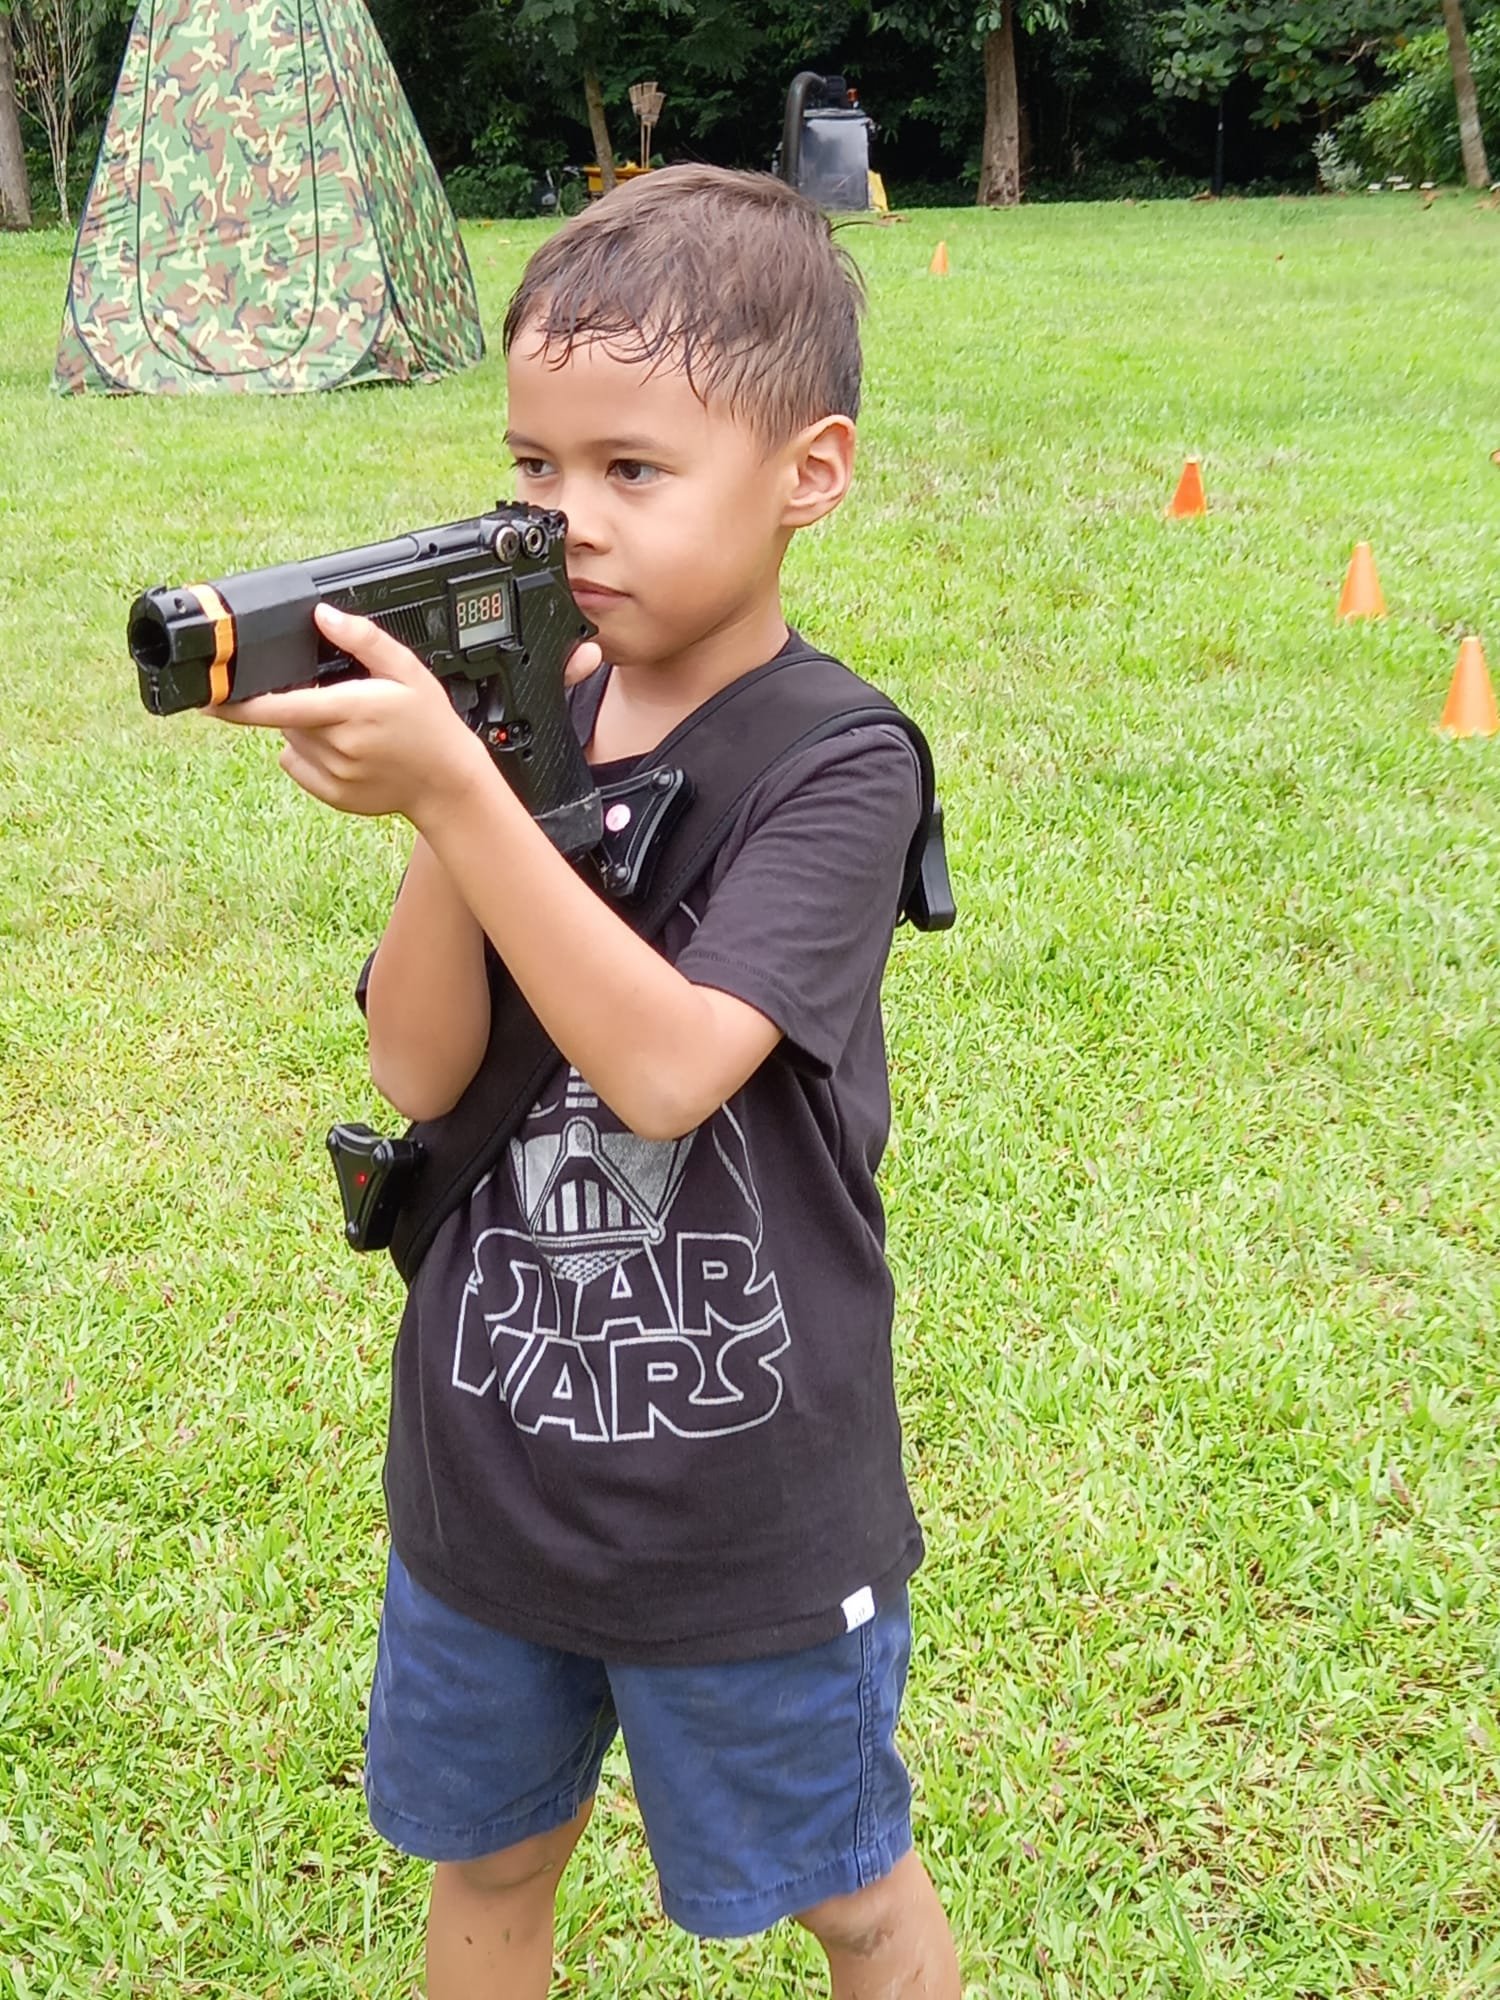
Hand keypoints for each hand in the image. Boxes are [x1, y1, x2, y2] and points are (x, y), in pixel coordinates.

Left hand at [216, 606, 601, 827]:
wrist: (448, 783)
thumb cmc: (431, 725)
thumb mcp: (408, 671)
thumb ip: (364, 640)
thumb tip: (323, 615)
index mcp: (351, 710)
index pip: (280, 706)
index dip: (239, 702)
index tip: (210, 696)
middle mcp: (339, 746)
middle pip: (286, 718)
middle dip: (298, 704)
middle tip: (340, 701)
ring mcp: (335, 774)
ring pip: (291, 742)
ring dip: (305, 730)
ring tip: (350, 728)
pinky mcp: (334, 795)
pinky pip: (298, 767)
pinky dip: (307, 755)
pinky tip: (346, 751)